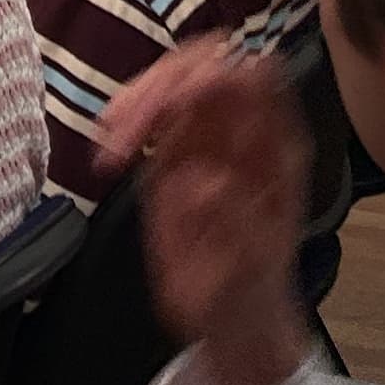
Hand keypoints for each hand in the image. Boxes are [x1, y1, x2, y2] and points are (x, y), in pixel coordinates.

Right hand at [98, 44, 313, 384]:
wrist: (233, 320)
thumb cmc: (249, 295)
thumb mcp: (248, 271)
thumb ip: (234, 224)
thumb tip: (206, 181)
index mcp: (276, 148)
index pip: (254, 76)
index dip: (214, 75)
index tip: (176, 104)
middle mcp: (243, 131)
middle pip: (203, 65)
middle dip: (160, 85)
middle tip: (123, 128)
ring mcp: (207, 137)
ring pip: (171, 80)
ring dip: (134, 100)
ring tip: (110, 142)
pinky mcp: (173, 151)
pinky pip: (148, 113)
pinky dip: (123, 121)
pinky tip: (109, 152)